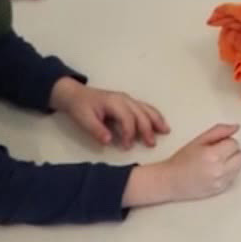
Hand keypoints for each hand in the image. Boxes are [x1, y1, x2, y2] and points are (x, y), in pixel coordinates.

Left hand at [50, 78, 169, 148]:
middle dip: (148, 128)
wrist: (75, 94)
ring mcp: (128, 99)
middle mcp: (124, 99)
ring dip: (156, 120)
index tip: (127, 147)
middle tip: (151, 144)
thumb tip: (109, 141)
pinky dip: (154, 115)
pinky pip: (145, 108)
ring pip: (146, 109)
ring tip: (165, 131)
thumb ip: (96, 130)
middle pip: (141, 113)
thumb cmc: (80, 107)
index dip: (129, 133)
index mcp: (114, 102)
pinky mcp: (128, 102)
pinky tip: (159, 123)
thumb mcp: (83, 119)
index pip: (127, 118)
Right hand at [127, 124, 240, 206]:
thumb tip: (236, 127)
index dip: (225, 142)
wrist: (170, 181)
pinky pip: (234, 177)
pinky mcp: (221, 190)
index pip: (234, 143)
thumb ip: (219, 131)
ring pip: (240, 166)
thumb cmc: (182, 159)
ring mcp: (221, 182)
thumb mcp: (199, 140)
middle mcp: (219, 170)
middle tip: (218, 153)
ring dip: (232, 162)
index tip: (215, 145)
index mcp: (213, 155)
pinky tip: (215, 171)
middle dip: (232, 152)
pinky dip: (228, 172)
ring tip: (216, 162)